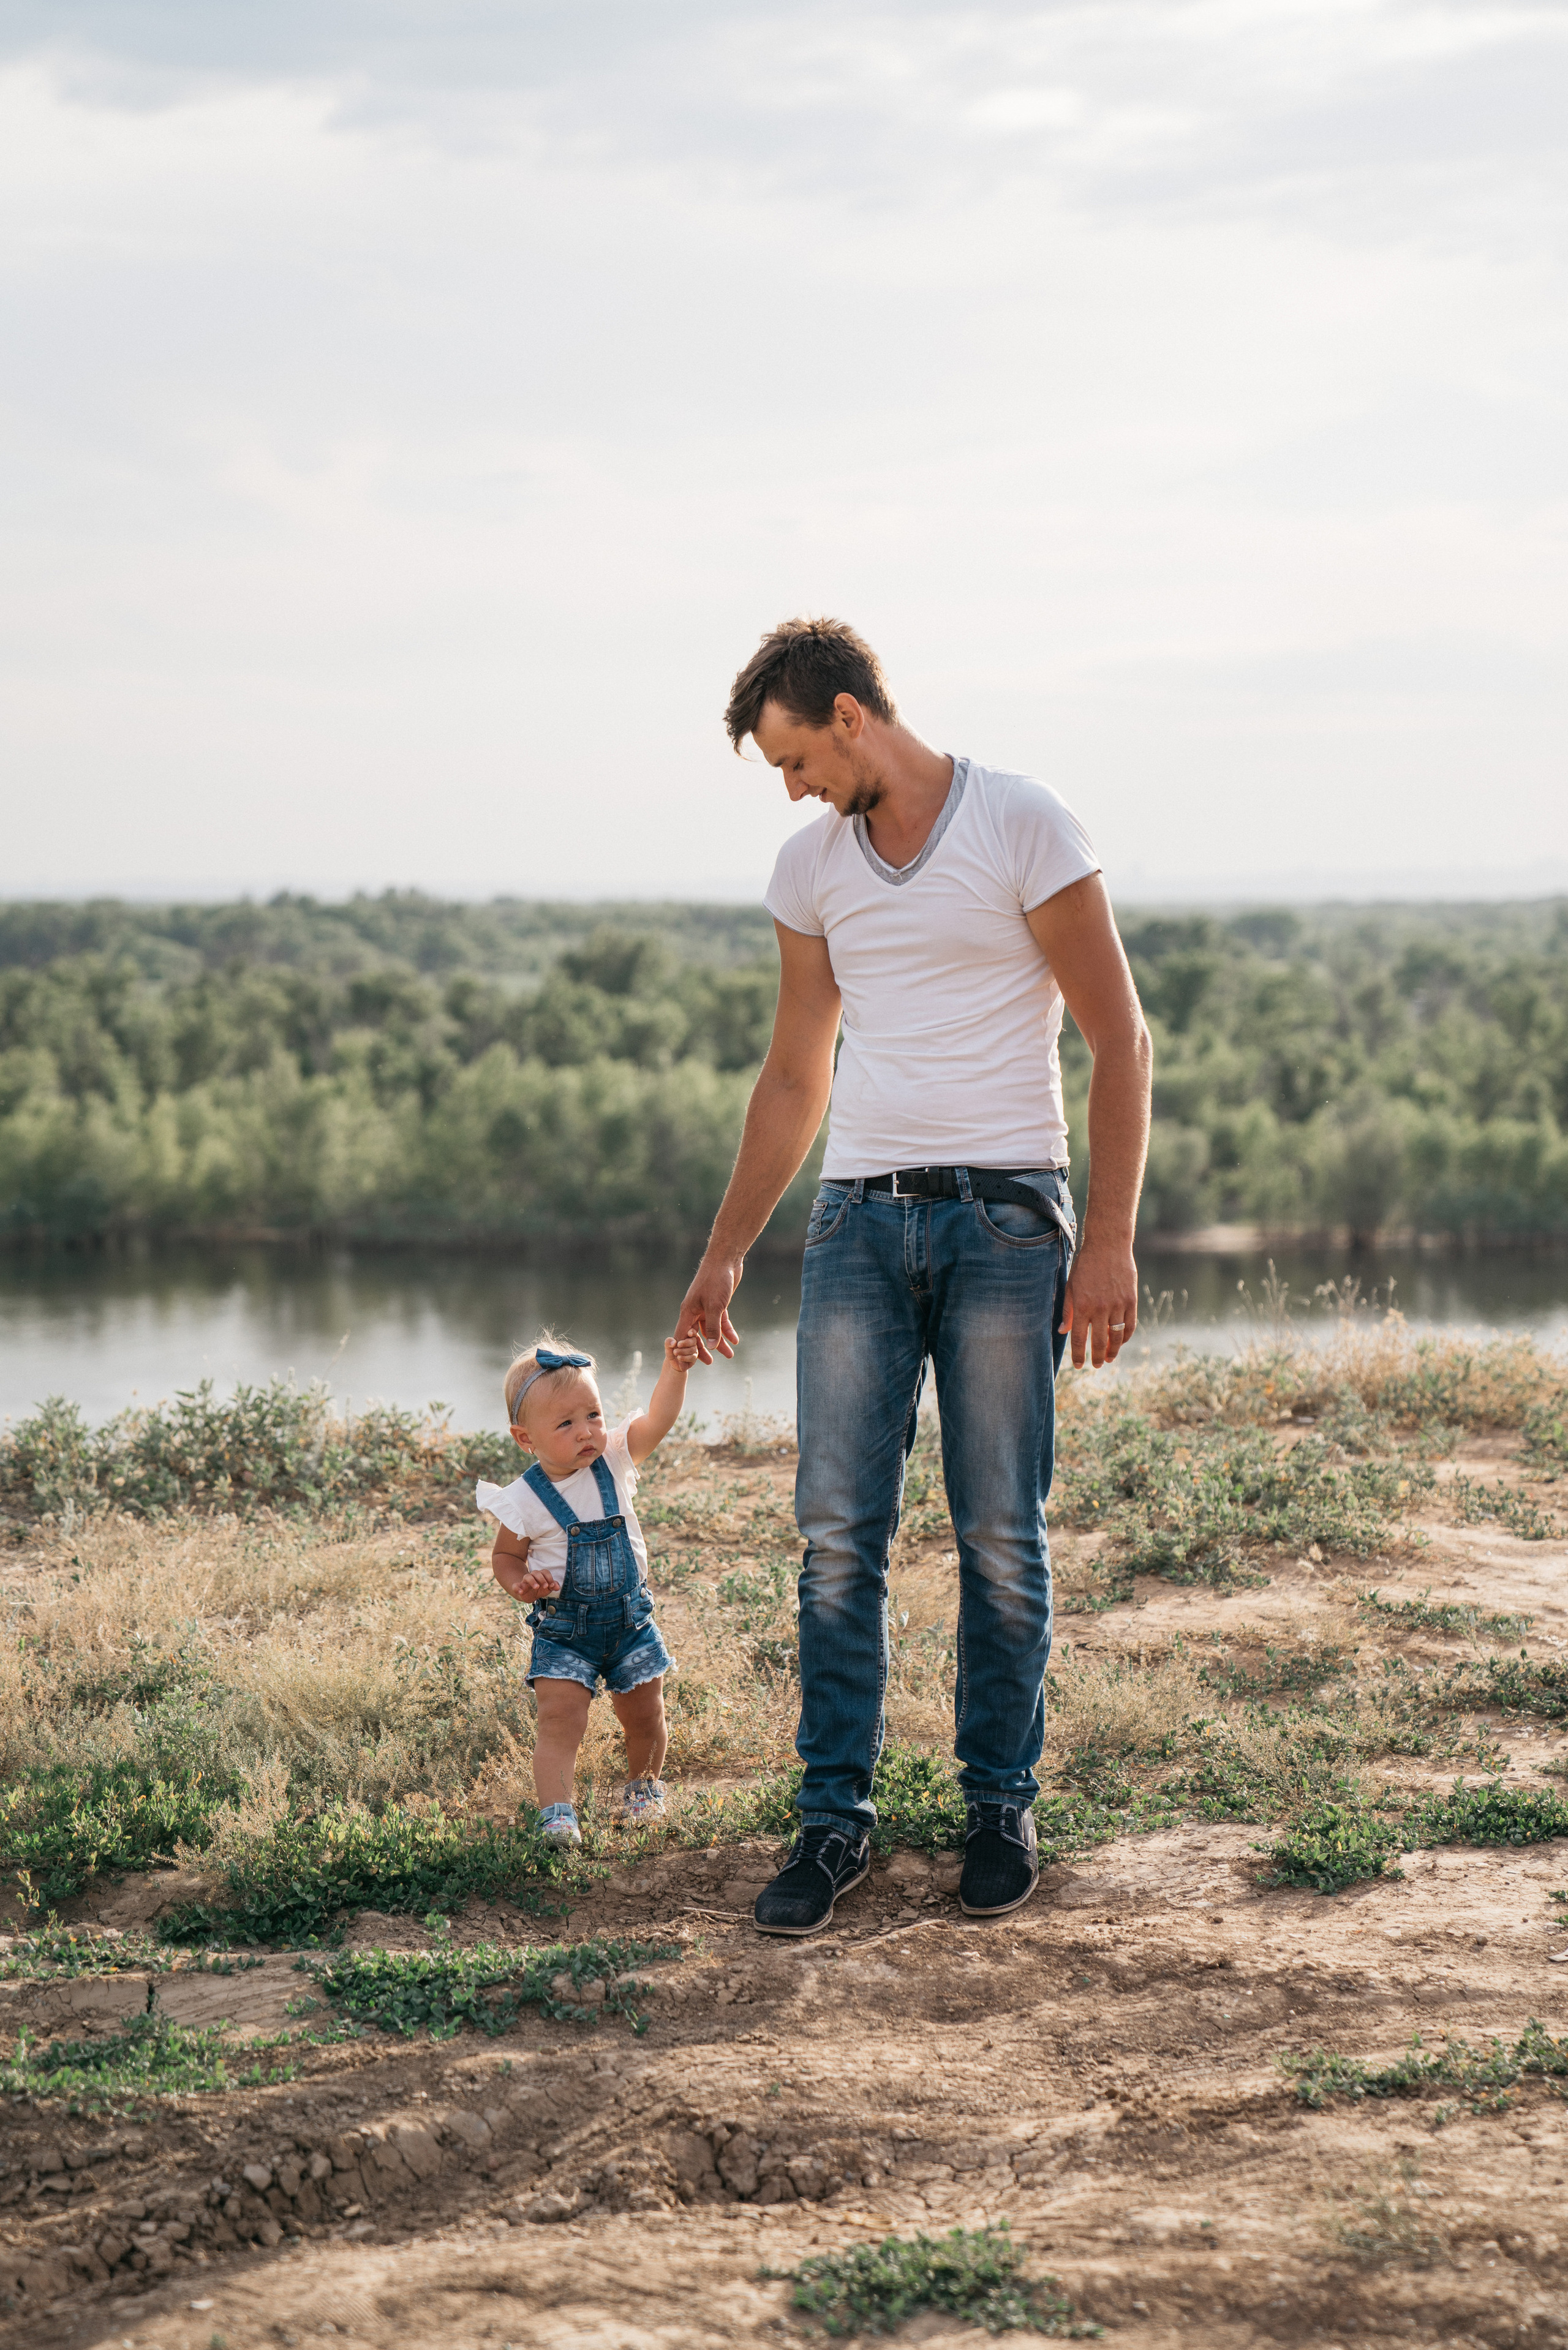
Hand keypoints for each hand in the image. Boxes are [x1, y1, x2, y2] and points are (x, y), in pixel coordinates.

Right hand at [491, 1552, 557, 1601]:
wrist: (529, 1595)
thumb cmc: (540, 1589)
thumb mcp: (547, 1589)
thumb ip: (553, 1586)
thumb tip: (557, 1587)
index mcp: (540, 1575)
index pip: (544, 1572)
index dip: (549, 1577)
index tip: (551, 1585)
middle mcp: (532, 1576)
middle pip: (536, 1573)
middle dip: (542, 1579)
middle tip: (546, 1586)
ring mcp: (524, 1581)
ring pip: (527, 1577)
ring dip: (532, 1581)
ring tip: (536, 1587)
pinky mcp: (518, 1587)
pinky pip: (515, 1586)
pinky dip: (517, 1588)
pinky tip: (521, 1592)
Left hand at [665, 1332, 701, 1370]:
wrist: (672, 1363)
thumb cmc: (671, 1352)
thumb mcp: (668, 1346)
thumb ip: (668, 1342)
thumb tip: (674, 1342)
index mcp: (687, 1337)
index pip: (692, 1332)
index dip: (692, 1332)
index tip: (689, 1334)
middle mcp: (692, 1343)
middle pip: (693, 1341)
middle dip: (686, 1342)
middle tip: (678, 1345)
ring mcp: (694, 1351)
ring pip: (693, 1349)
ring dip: (683, 1351)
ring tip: (675, 1352)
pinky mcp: (693, 1359)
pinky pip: (692, 1357)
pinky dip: (684, 1357)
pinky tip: (679, 1357)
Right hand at [675, 1250, 741, 1363]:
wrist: (726, 1259)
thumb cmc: (716, 1280)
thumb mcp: (715, 1306)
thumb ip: (713, 1327)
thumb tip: (712, 1346)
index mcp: (688, 1311)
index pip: (682, 1336)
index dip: (683, 1352)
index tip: (686, 1366)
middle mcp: (695, 1311)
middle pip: (696, 1335)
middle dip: (704, 1349)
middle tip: (711, 1363)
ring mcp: (706, 1307)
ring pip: (711, 1329)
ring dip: (720, 1341)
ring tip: (730, 1355)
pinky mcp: (718, 1304)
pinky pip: (721, 1321)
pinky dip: (727, 1330)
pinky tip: (735, 1340)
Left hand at [1060, 1237, 1137, 1369]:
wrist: (1108, 1245)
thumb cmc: (1086, 1265)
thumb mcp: (1071, 1286)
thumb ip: (1068, 1310)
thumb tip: (1062, 1332)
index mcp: (1082, 1306)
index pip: (1078, 1339)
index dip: (1078, 1355)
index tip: (1079, 1366)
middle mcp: (1100, 1308)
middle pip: (1099, 1342)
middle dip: (1097, 1358)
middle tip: (1097, 1366)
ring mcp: (1117, 1305)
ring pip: (1117, 1337)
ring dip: (1113, 1351)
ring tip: (1109, 1358)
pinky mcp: (1131, 1300)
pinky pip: (1130, 1325)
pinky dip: (1125, 1337)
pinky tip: (1120, 1342)